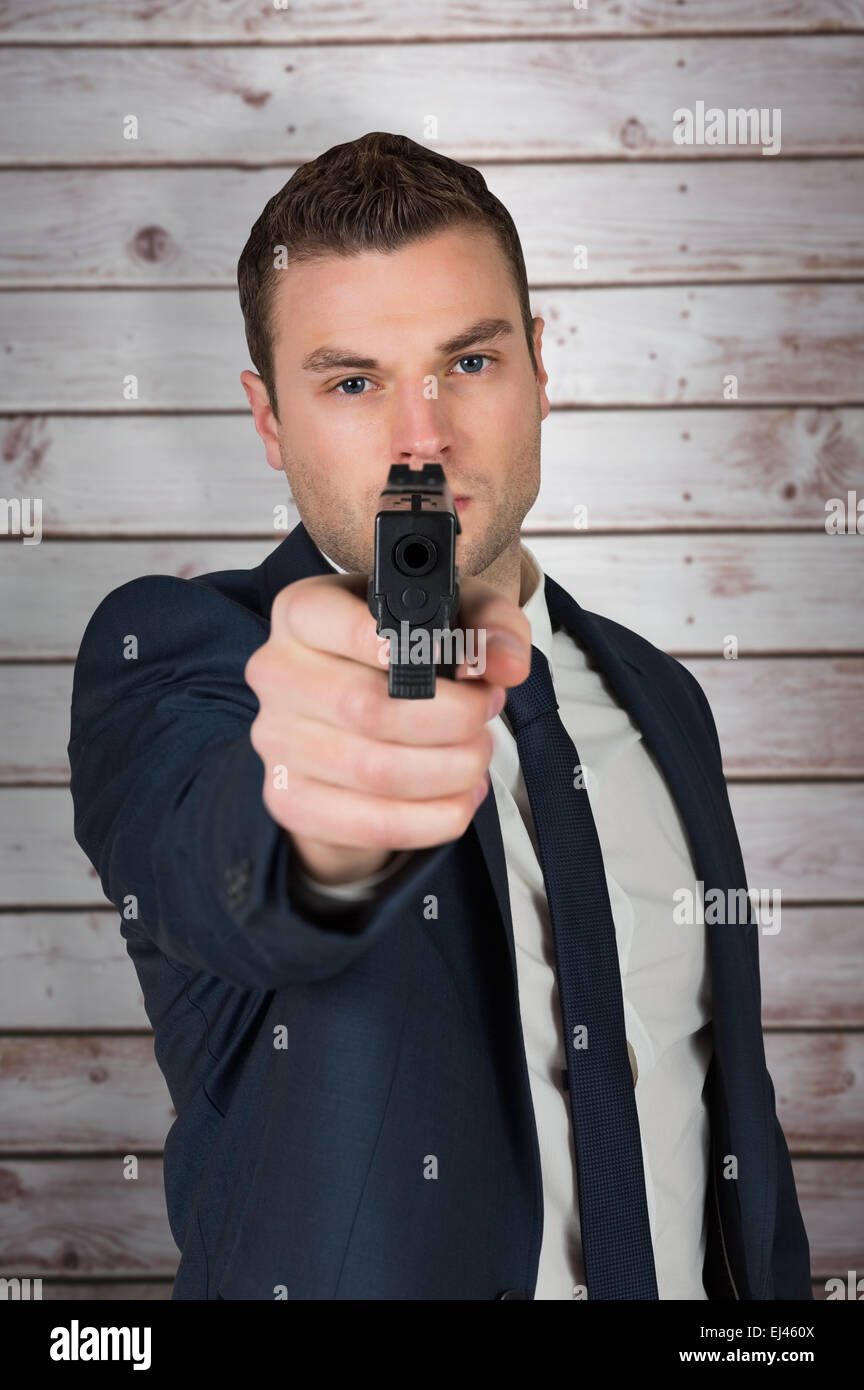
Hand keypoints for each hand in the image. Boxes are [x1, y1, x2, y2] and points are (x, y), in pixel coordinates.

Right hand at [244, 571, 530, 884]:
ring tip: (477, 754)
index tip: (457, 662)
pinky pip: (371, 824)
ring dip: (450, 769)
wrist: (351, 723)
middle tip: (485, 712)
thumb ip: (488, 625)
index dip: (401, 645)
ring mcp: (277, 742)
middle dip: (451, 717)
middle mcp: (277, 673)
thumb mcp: (450, 617)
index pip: (332, 621)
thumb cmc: (399, 658)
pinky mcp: (291, 801)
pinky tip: (459, 796)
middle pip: (366, 707)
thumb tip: (506, 663)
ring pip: (376, 771)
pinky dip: (433, 818)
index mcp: (302, 613)